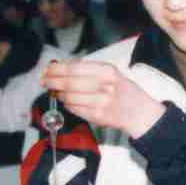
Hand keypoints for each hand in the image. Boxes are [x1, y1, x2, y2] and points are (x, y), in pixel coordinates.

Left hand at [40, 59, 164, 137]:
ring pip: (70, 97)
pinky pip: (75, 109)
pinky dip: (68, 105)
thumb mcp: (110, 73)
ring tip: (56, 92)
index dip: (57, 69)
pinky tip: (67, 102)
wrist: (140, 112)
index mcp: (107, 71)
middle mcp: (105, 85)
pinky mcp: (98, 116)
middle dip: (52, 82)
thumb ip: (88, 70)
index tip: (47, 69)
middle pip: (69, 82)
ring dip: (59, 95)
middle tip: (44, 81)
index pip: (74, 67)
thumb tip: (60, 68)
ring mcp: (102, 102)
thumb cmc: (123, 91)